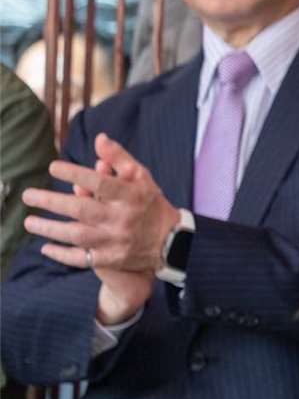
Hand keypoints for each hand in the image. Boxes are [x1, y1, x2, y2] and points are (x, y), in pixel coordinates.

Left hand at [24, 135, 180, 316]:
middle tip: (28, 196)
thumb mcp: (141, 177)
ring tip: (30, 222)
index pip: (101, 183)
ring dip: (50, 229)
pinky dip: (62, 254)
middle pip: (82, 210)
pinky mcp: (111, 259)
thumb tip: (99, 139)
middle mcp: (122, 218)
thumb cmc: (149, 203)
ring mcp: (116, 241)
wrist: (170, 242)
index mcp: (131, 195)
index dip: (76, 173)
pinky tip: (46, 248)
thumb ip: (119, 158)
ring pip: (78, 235)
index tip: (53, 167)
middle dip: (52, 202)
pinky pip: (82, 258)